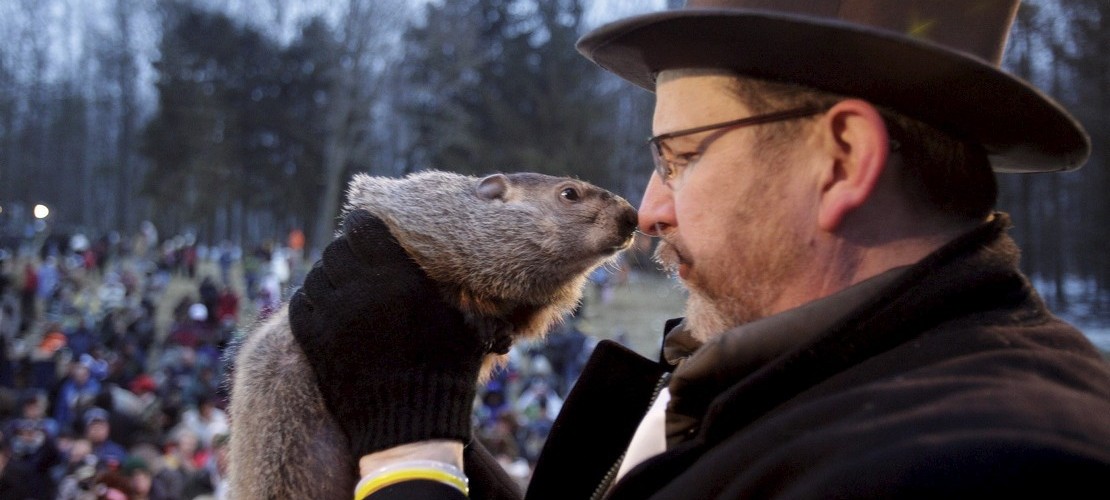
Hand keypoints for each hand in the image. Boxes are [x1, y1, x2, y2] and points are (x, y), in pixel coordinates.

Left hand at [289, 210, 494, 456]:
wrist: (408, 429)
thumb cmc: (446, 374)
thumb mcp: (464, 325)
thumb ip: (451, 291)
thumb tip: (454, 266)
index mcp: (400, 279)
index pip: (364, 227)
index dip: (364, 224)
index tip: (369, 227)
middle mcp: (362, 291)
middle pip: (338, 248)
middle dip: (348, 251)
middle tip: (359, 260)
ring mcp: (332, 316)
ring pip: (318, 273)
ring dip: (330, 275)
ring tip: (345, 285)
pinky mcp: (312, 340)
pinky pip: (300, 301)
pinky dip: (312, 299)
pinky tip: (328, 306)